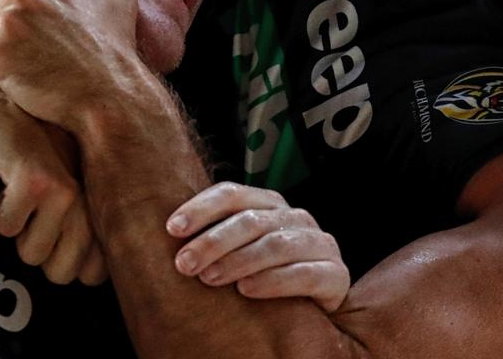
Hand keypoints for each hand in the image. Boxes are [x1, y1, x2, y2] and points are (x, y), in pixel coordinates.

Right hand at [0, 96, 107, 285]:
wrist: (30, 106)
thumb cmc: (56, 155)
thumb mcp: (83, 191)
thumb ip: (90, 231)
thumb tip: (85, 275)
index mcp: (112, 212)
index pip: (93, 276)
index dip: (66, 260)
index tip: (58, 228)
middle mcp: (97, 207)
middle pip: (60, 274)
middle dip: (42, 249)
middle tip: (40, 212)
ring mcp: (68, 197)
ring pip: (31, 255)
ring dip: (20, 229)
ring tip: (28, 192)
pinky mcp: (36, 185)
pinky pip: (7, 229)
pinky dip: (1, 211)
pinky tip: (12, 182)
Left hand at [167, 182, 350, 311]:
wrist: (316, 308)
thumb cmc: (267, 277)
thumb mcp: (241, 252)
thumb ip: (216, 238)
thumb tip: (167, 235)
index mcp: (271, 205)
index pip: (233, 194)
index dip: (201, 207)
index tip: (171, 229)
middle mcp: (297, 219)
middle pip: (251, 220)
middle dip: (213, 240)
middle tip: (184, 263)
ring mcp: (320, 244)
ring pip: (276, 244)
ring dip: (238, 260)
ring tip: (209, 279)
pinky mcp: (335, 274)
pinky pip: (305, 274)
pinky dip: (274, 281)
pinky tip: (247, 291)